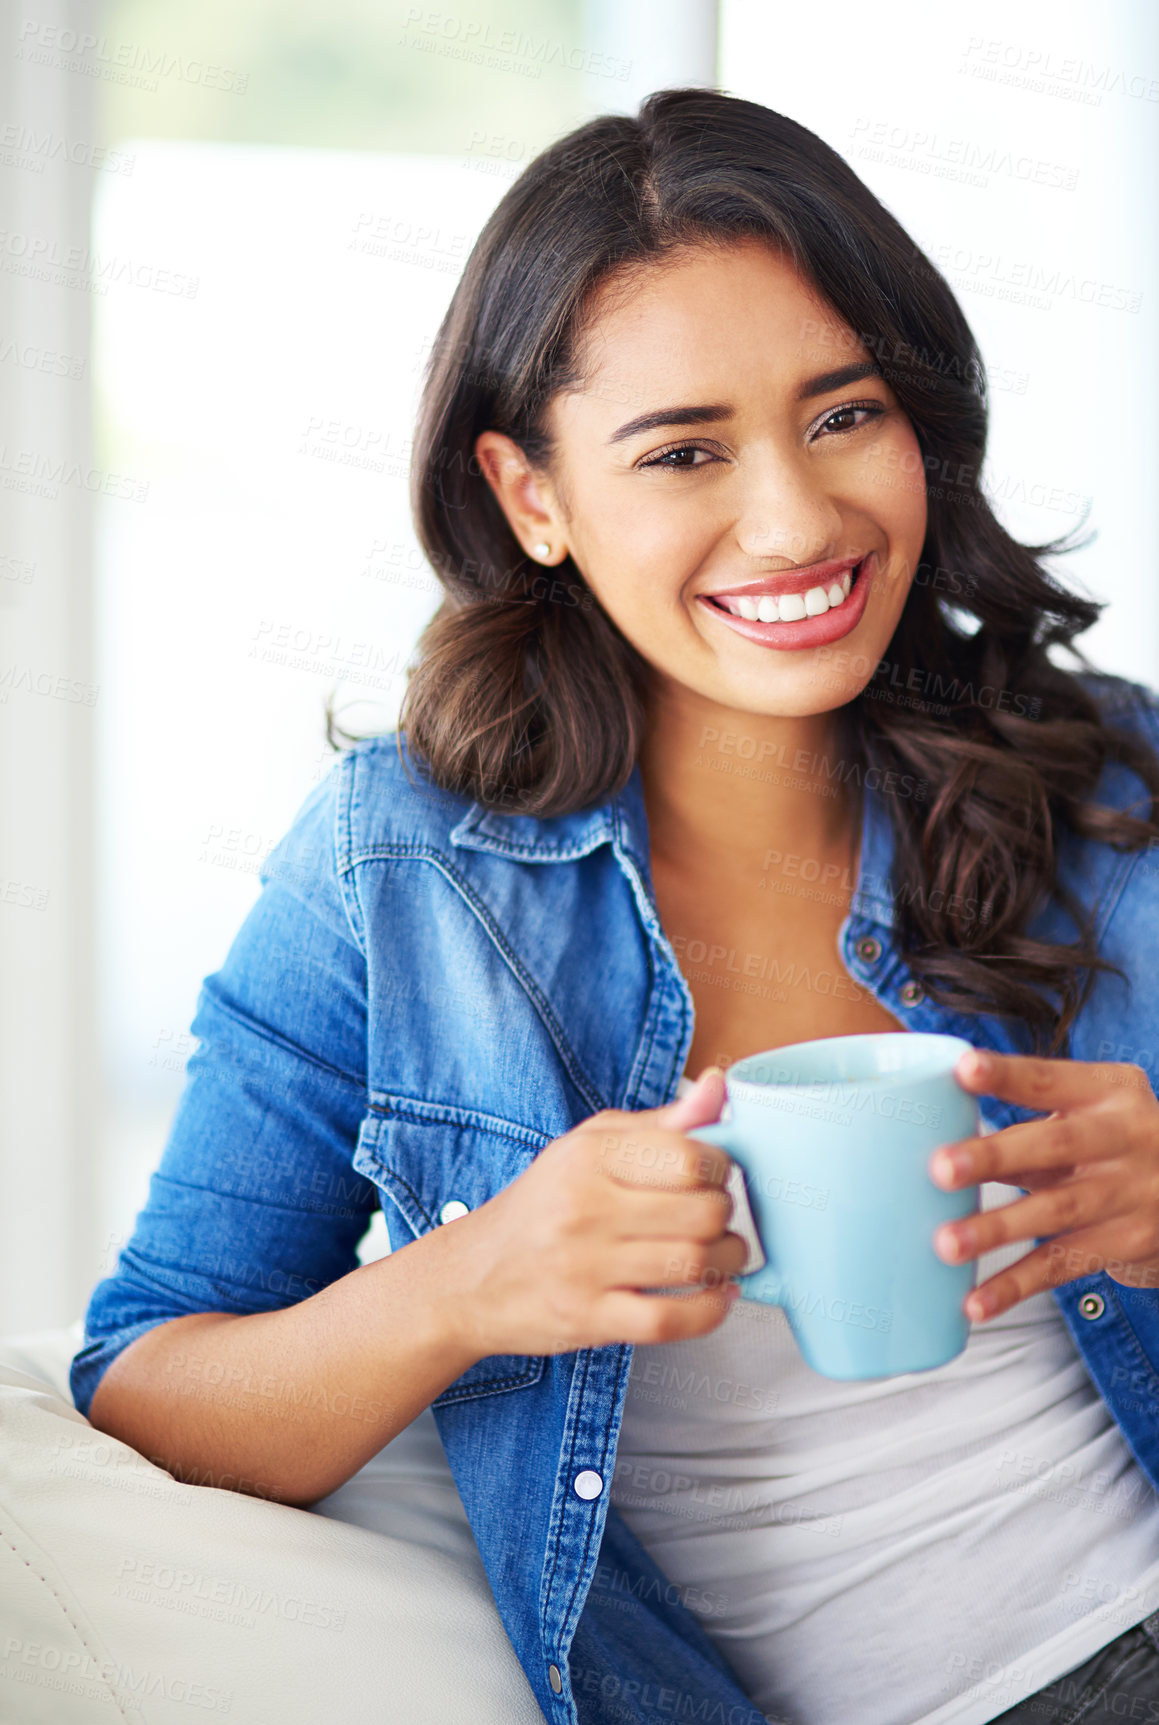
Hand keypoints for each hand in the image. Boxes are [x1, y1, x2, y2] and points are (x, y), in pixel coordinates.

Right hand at [441, 1068, 747, 1358]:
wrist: (469, 1278)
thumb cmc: (540, 1208)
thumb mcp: (589, 1148)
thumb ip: (659, 1124)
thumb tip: (719, 1088)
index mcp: (589, 1157)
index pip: (688, 1155)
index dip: (719, 1168)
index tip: (713, 1178)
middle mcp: (585, 1208)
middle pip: (701, 1211)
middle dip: (727, 1217)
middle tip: (719, 1219)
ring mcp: (585, 1267)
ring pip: (693, 1263)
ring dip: (728, 1262)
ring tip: (724, 1256)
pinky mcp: (588, 1318)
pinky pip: (670, 1319)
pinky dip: (709, 1310)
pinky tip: (715, 1295)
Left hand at [927, 1048, 1158, 1321]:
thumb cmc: (1111, 1145)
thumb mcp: (1087, 1119)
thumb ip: (1028, 1131)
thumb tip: (940, 1146)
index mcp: (1108, 1091)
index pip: (1048, 1078)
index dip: (1006, 1075)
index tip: (963, 1069)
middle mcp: (1125, 1136)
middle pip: (1055, 1144)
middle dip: (994, 1156)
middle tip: (940, 1168)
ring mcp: (1130, 1192)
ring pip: (1056, 1210)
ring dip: (997, 1228)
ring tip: (946, 1243)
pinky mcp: (1126, 1242)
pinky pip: (1064, 1265)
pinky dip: (1016, 1285)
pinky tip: (976, 1302)